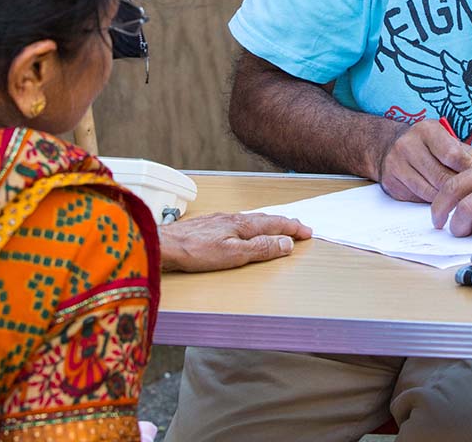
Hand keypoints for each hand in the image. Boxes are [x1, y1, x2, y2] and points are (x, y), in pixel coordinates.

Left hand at [158, 211, 311, 272]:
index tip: (307, 232)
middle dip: (284, 222)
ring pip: (251, 219)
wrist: (164, 244)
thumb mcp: (234, 254)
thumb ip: (261, 248)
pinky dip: (250, 224)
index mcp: (243, 225)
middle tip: (298, 226)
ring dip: (268, 222)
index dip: (292, 228)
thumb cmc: (195, 251)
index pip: (275, 225)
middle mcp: (233, 218)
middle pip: (265, 219)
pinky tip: (243, 227)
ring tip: (276, 225)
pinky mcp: (208, 224)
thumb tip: (286, 243)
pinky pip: (238, 220)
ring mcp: (219, 219)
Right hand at [375, 119, 471, 203]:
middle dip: (460, 189)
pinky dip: (432, 201)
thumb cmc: (430, 146)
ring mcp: (396, 164)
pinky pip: (418, 198)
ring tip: (459, 199)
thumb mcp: (450, 141)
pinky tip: (440, 200)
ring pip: (430, 191)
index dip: (468, 170)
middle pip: (441, 177)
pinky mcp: (391, 182)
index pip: (453, 155)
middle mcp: (408, 145)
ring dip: (447, 199)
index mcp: (426, 130)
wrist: (390, 146)